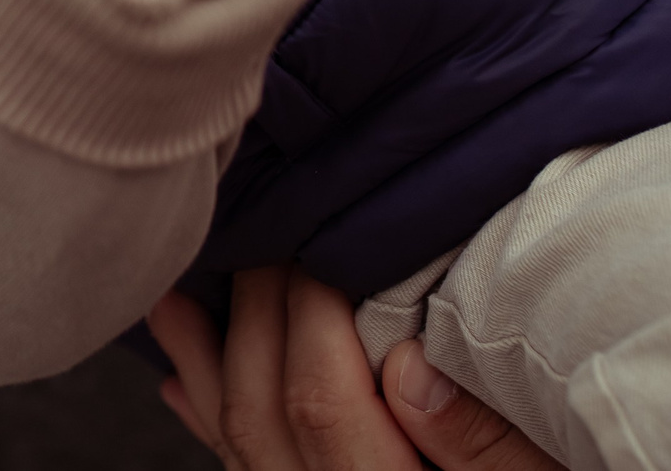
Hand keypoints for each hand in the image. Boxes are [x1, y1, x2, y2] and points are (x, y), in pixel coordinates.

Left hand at [149, 270, 564, 470]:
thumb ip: (491, 445)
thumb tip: (407, 368)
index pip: (322, 399)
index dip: (311, 308)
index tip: (323, 234)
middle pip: (267, 412)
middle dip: (258, 312)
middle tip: (268, 225)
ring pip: (240, 445)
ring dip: (208, 363)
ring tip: (179, 294)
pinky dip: (213, 424)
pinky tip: (186, 384)